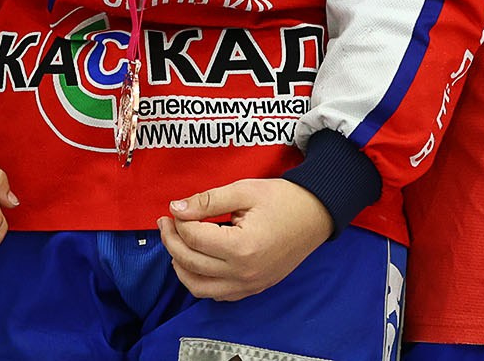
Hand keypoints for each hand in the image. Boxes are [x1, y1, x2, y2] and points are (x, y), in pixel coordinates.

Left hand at [156, 179, 331, 301]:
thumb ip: (207, 200)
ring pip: (198, 287)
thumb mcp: (244, 190)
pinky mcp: (253, 289)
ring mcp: (249, 285)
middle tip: (167, 222)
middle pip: (190, 262)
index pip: (194, 237)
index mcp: (242, 247)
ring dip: (181, 266)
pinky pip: (217, 294)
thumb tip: (176, 208)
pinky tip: (197, 261)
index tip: (174, 208)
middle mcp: (243, 272)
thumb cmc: (284, 199)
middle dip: (172, 240)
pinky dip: (200, 281)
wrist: (316, 215)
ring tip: (176, 243)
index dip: (179, 220)